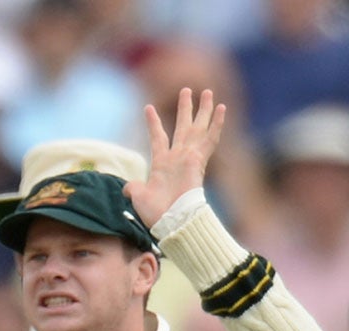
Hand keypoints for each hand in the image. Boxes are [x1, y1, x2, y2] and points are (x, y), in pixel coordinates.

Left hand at [124, 88, 225, 228]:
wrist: (171, 221)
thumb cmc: (156, 213)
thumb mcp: (139, 198)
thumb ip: (133, 189)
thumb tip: (126, 188)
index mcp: (161, 164)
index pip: (158, 138)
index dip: (153, 123)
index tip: (148, 107)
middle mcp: (177, 158)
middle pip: (182, 127)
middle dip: (184, 109)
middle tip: (186, 90)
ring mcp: (189, 158)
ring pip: (197, 128)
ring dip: (202, 110)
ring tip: (206, 91)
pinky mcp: (199, 161)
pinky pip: (210, 139)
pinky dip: (216, 124)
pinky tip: (222, 108)